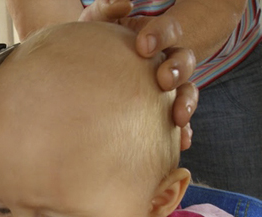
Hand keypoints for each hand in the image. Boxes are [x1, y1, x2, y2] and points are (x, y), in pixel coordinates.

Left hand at [78, 0, 197, 149]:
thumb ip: (106, 10)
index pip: (167, 31)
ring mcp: (167, 87)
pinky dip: (183, 131)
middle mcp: (165, 62)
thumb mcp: (98, 24)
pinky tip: (181, 142)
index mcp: (154, 39)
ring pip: (187, 90)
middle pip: (184, 61)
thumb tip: (123, 2)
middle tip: (164, 80)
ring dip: (186, 103)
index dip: (160, 36)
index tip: (143, 46)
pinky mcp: (162, 110)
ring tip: (178, 117)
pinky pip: (178, 120)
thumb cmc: (96, 45)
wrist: (90, 71)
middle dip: (177, 70)